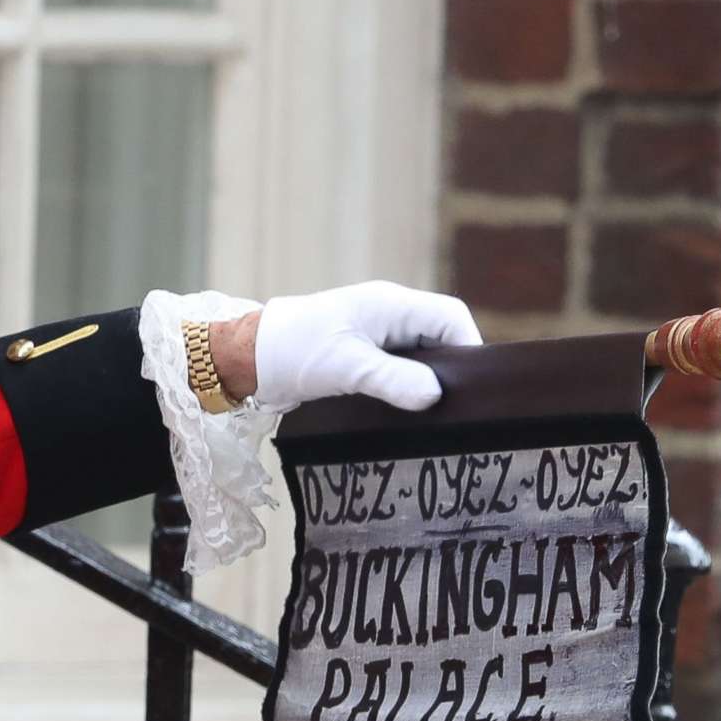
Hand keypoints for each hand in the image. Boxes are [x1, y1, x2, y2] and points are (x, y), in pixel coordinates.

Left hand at [246, 281, 482, 412]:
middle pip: (438, 337)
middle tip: (456, 407)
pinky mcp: (358, 356)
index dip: (469, 347)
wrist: (247, 358)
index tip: (473, 387)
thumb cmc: (295, 352)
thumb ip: (393, 380)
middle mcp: (388, 315)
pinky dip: (401, 388)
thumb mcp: (347, 367)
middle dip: (449, 369)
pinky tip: (403, 413)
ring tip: (432, 415)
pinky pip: (394, 369)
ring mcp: (373, 335)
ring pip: (416, 357)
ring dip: (422, 383)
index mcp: (392, 304)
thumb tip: (435, 395)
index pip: (450, 317)